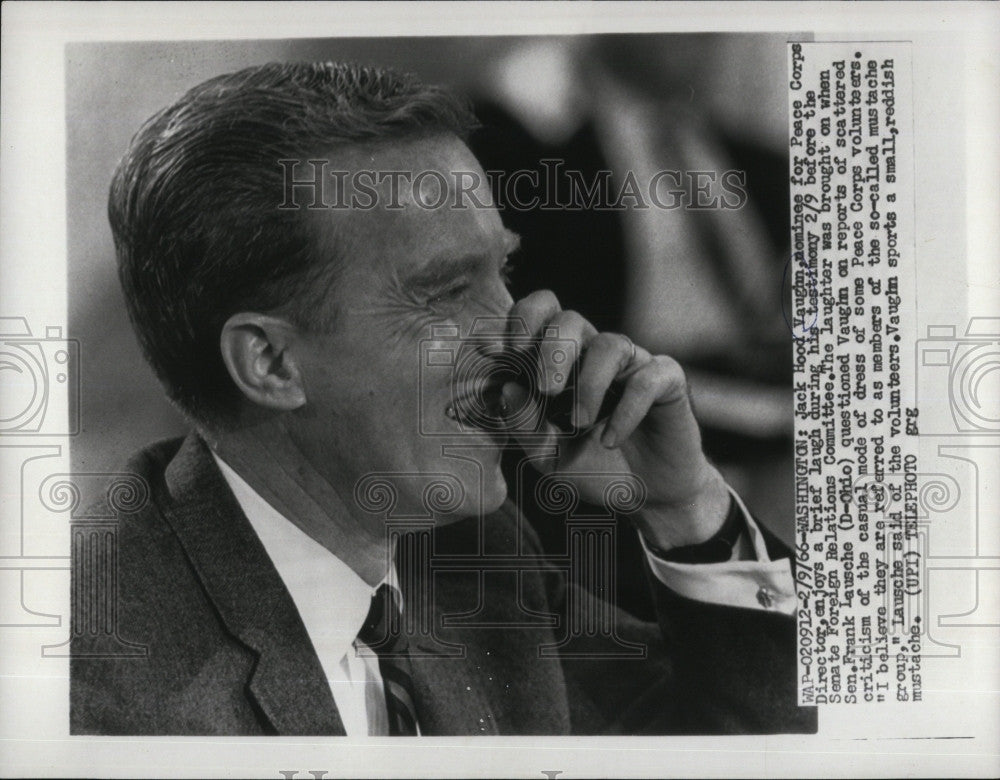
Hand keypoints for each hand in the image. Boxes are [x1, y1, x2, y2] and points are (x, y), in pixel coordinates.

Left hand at [501, 291, 730, 549]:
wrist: (645, 497)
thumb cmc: (592, 467)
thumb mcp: (547, 455)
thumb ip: (525, 426)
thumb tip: (507, 388)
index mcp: (561, 362)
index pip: (539, 317)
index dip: (516, 321)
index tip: (490, 349)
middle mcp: (594, 354)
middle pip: (570, 319)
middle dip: (552, 349)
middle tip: (545, 389)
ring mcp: (632, 364)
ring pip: (609, 344)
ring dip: (588, 384)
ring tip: (579, 423)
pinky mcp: (667, 381)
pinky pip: (647, 378)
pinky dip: (626, 410)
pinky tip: (610, 440)